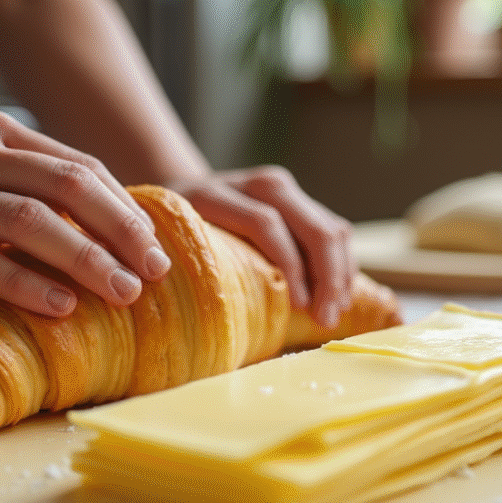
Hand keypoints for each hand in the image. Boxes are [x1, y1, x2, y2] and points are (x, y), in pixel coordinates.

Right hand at [0, 111, 171, 315]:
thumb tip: (108, 236)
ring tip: (122, 293)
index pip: (80, 167)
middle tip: (154, 272)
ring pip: (29, 220)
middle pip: (67, 185)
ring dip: (85, 258)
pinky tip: (61, 307)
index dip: (126, 209)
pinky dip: (27, 283)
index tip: (157, 250)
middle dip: (120, 230)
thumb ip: (29, 192)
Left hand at [167, 166, 354, 327]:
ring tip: (333, 313)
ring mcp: (286, 190)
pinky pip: (334, 232)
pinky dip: (342, 266)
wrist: (186, 190)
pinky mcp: (303, 202)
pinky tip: (338, 297)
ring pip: (331, 227)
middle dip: (326, 275)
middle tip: (325, 318)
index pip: (266, 224)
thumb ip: (163, 253)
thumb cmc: (172, 229)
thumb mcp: (159, 236)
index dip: (288, 265)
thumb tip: (167, 285)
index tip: (298, 305)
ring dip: (340, 273)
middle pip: (311, 225)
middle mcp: (260, 184)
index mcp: (219, 192)